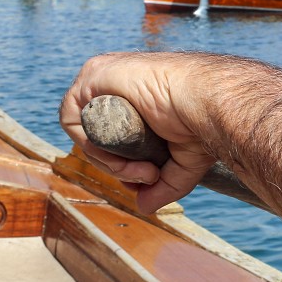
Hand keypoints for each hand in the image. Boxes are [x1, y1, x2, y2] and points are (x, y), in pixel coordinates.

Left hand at [60, 52, 218, 212]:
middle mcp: (113, 86)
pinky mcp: (93, 75)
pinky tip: (123, 154)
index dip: (121, 164)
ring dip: (109, 161)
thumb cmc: (202, 122)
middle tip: (149, 175)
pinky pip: (72, 119)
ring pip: (82, 132)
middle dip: (117, 166)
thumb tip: (143, 206)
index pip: (107, 137)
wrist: (209, 102)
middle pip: (93, 137)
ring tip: (144, 168)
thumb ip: (161, 184)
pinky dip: (91, 145)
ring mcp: (102, 78)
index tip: (149, 176)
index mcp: (131, 98)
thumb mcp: (180, 162)